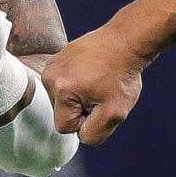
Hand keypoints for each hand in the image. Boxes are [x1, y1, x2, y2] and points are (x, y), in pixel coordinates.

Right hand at [41, 26, 146, 144]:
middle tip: (101, 91)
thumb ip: (94, 134)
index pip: (65, 127)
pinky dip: (78, 82)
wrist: (126, 41)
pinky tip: (93, 72)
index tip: (100, 104)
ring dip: (80, 96)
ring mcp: (52, 65)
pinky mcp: (57, 58)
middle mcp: (49, 76)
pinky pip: (64, 84)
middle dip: (81, 108)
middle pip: (61, 112)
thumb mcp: (115, 113)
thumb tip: (80, 135)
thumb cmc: (122, 76)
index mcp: (60, 90)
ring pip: (62, 99)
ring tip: (98, 80)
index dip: (86, 121)